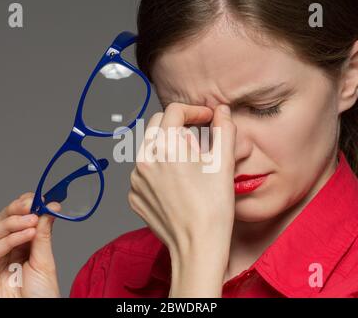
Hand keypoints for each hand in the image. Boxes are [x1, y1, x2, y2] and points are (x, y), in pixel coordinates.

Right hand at [0, 192, 60, 297]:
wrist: (38, 313)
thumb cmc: (40, 294)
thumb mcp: (45, 259)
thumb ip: (44, 234)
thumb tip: (49, 207)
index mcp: (14, 246)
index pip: (12, 219)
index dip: (21, 206)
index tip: (37, 197)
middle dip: (15, 210)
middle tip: (33, 203)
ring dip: (13, 223)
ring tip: (33, 220)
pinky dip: (9, 240)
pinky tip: (27, 234)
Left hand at [128, 103, 236, 296]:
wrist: (197, 248)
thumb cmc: (213, 208)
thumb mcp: (224, 164)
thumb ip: (224, 130)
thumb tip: (222, 111)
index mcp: (165, 147)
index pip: (174, 111)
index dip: (194, 110)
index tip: (207, 118)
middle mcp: (143, 160)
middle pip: (157, 125)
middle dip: (178, 125)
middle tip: (198, 139)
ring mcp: (135, 180)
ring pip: (149, 149)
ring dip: (168, 148)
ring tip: (189, 167)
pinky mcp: (134, 196)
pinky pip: (144, 172)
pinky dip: (159, 170)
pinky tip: (177, 185)